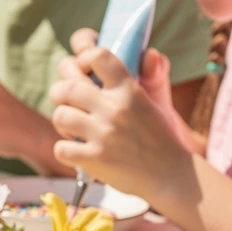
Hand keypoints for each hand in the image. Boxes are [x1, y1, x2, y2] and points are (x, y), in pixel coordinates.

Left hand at [50, 45, 190, 200]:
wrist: (172, 176)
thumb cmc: (158, 136)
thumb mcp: (156, 101)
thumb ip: (149, 76)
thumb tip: (149, 53)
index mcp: (129, 90)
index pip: (97, 56)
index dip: (81, 57)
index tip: (82, 67)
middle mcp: (115, 109)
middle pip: (66, 86)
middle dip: (60, 91)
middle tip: (68, 100)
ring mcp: (104, 134)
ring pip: (60, 115)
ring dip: (62, 121)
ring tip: (73, 128)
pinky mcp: (95, 159)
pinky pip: (60, 148)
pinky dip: (64, 150)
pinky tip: (77, 150)